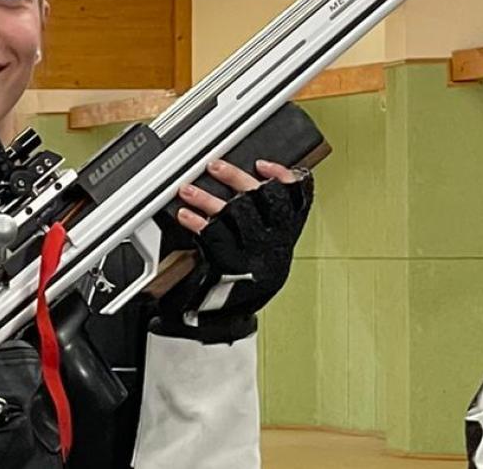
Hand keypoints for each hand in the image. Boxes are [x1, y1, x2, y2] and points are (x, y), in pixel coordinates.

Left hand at [158, 158, 313, 342]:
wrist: (231, 318)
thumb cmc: (245, 277)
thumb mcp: (264, 248)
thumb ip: (263, 217)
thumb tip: (249, 180)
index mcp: (285, 236)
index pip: (297, 198)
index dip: (282, 177)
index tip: (262, 165)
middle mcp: (275, 245)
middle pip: (262, 200)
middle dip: (236, 179)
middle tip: (214, 166)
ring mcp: (255, 256)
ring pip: (234, 215)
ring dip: (207, 199)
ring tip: (188, 189)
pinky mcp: (232, 268)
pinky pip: (214, 238)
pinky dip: (197, 223)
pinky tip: (185, 215)